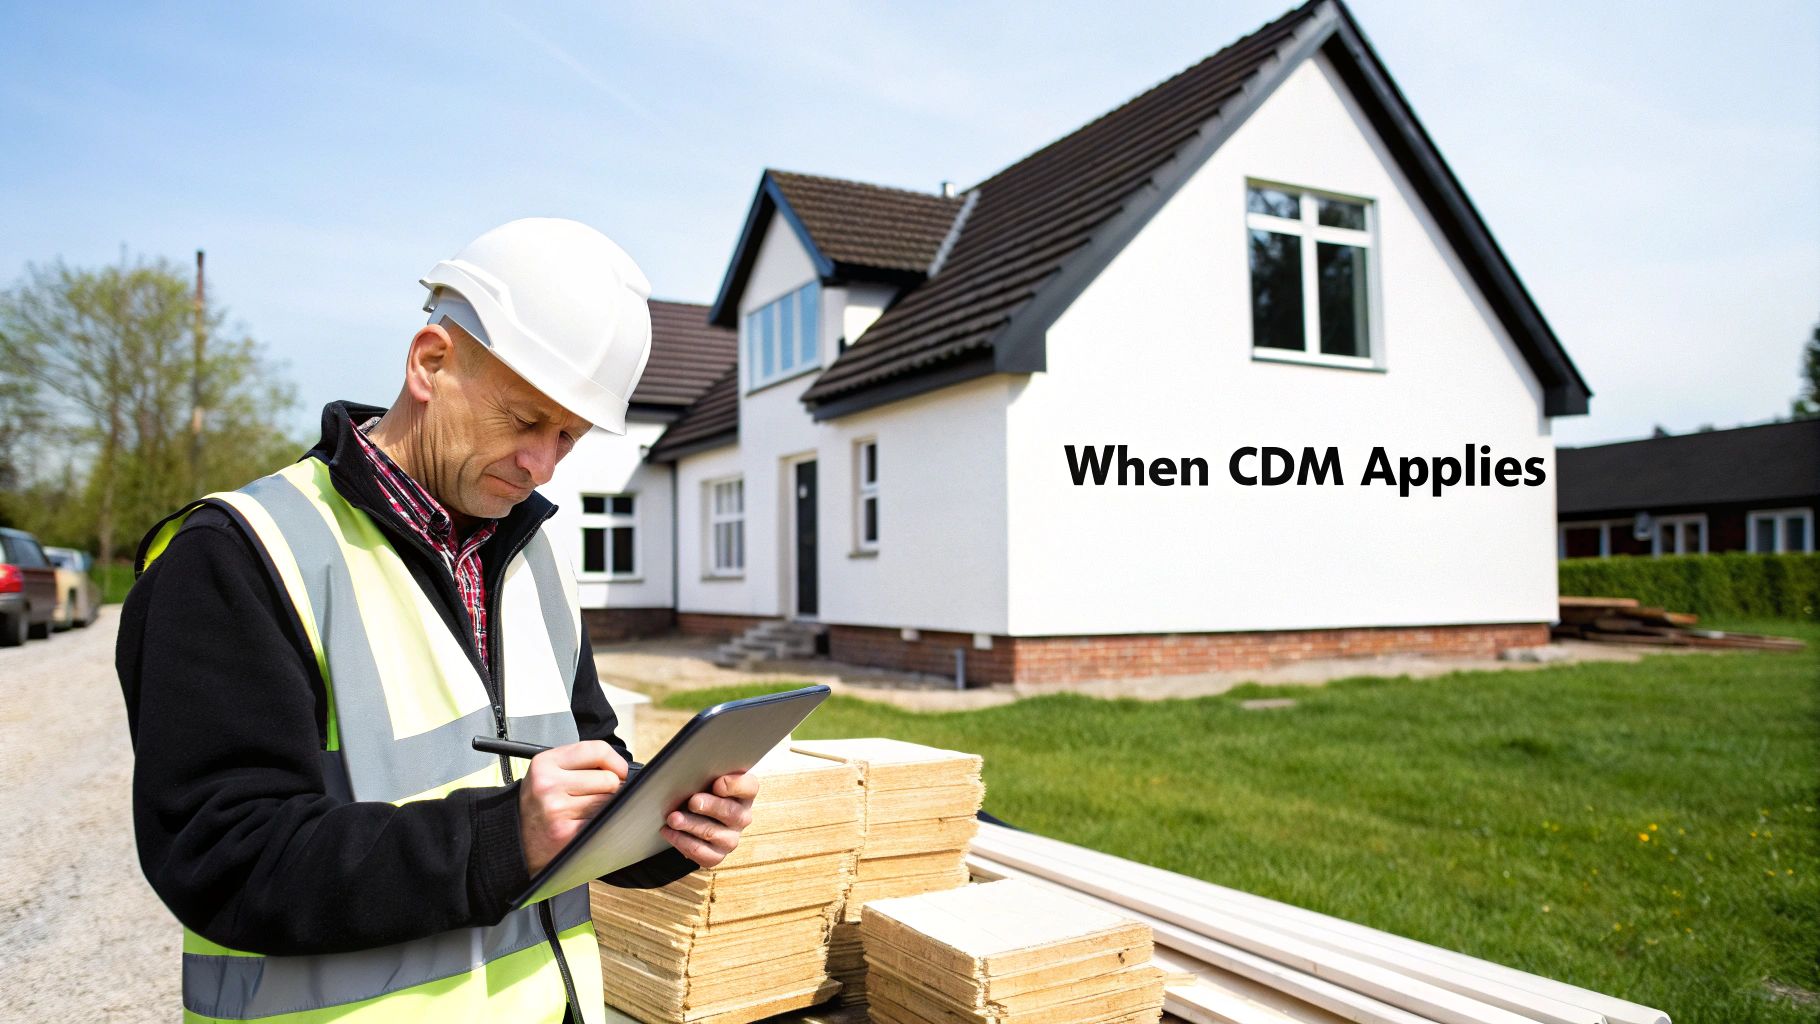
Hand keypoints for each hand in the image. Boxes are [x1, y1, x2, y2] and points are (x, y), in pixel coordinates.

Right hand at [517, 740, 627, 876]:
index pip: (597, 750)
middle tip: (595, 795)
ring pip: (608, 802)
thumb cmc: (537, 804)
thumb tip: (620, 768)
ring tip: (584, 811)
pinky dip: (599, 824)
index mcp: (546, 763)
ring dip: (604, 808)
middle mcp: (549, 784)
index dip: (616, 762)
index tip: (619, 771)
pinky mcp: (565, 832)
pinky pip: (601, 822)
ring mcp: (556, 809)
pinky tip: (582, 824)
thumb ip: (579, 763)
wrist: (514, 838)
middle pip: (609, 779)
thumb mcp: (548, 773)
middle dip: (610, 788)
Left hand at [661, 772, 758, 868]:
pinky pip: (701, 852)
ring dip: (690, 825)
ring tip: (673, 818)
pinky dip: (682, 842)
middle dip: (710, 806)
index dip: (735, 786)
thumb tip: (691, 773)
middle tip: (692, 802)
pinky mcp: (716, 856)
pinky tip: (669, 832)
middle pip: (731, 812)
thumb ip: (705, 774)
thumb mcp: (706, 779)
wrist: (693, 818)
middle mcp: (742, 817)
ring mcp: (730, 839)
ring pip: (712, 834)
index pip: (749, 787)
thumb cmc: (701, 792)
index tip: (717, 784)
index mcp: (744, 794)